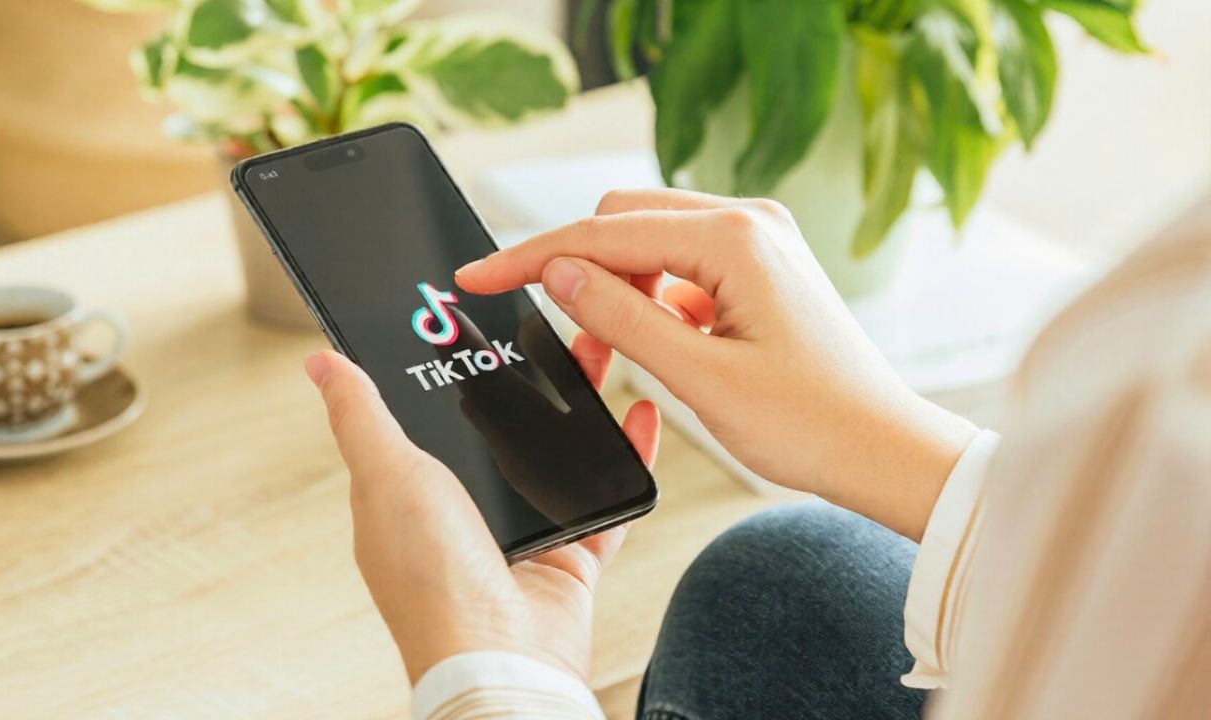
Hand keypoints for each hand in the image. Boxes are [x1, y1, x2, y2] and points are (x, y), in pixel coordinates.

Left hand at [304, 339, 658, 683]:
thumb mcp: (386, 476)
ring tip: (599, 350)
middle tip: (552, 326)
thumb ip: (360, 416)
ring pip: (561, 451)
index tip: (480, 320)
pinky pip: (608, 495)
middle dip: (533, 373)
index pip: (435, 413)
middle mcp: (467, 513)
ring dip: (582, 401)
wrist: (501, 655)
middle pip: (507, 425)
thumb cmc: (431, 578)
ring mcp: (523, 532)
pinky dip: (627, 456)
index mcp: (413, 494)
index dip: (458, 366)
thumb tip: (320, 362)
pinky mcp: (571, 554)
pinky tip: (639, 417)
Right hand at [456, 188, 975, 540]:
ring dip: (618, 285)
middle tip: (557, 329)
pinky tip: (663, 343)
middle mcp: (750, 222)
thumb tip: (559, 273)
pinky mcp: (759, 267)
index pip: (604, 233)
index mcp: (736, 239)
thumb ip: (621, 317)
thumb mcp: (699, 378)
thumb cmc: (810, 424)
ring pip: (649, 240)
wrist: (881, 451)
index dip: (532, 256)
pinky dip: (653, 297)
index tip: (478, 276)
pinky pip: (680, 264)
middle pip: (623, 220)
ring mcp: (758, 241)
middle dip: (578, 267)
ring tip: (619, 350)